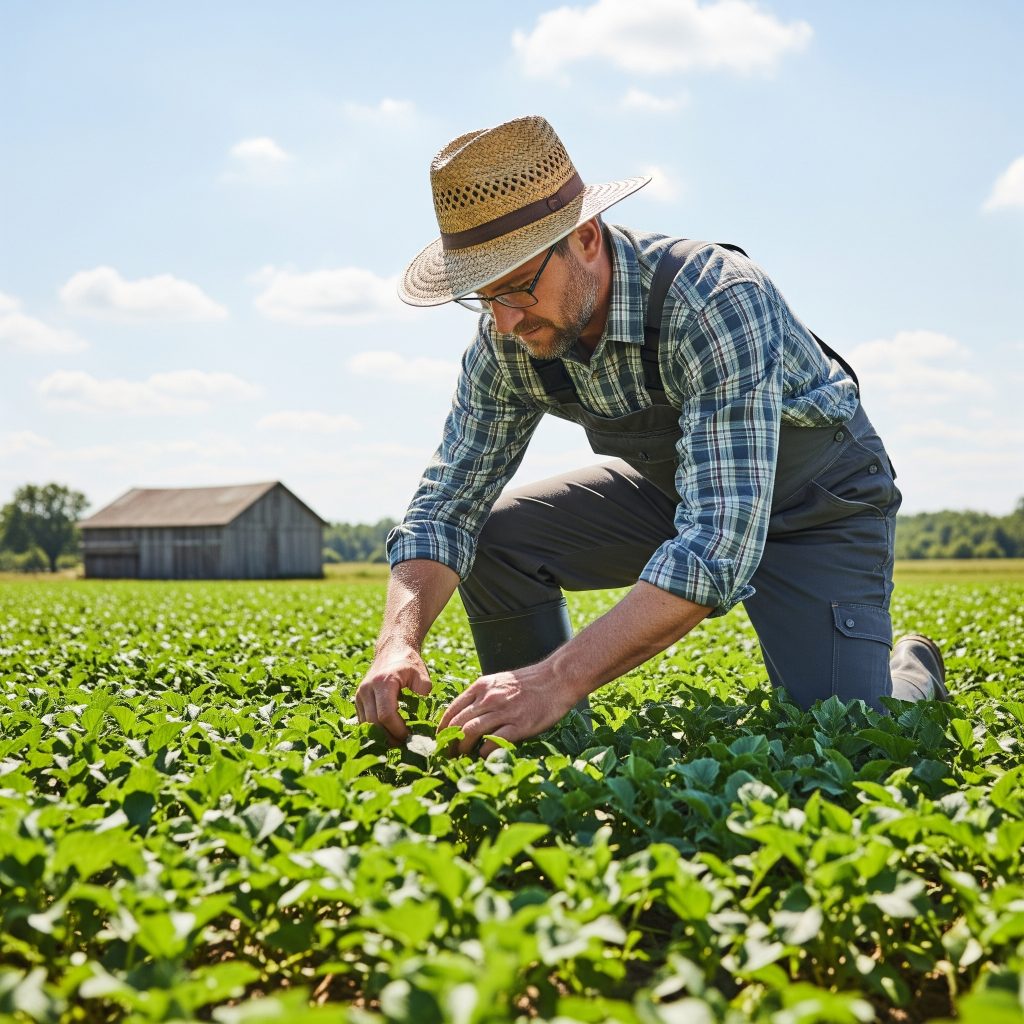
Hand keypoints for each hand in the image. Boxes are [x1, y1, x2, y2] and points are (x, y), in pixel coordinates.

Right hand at [355, 644, 431, 744]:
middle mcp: (367, 689)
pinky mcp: (358, 700)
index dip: (398, 730)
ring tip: (398, 740)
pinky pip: (364, 721)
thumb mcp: (421, 674)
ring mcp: (360, 694)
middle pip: (374, 723)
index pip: (386, 715)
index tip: (410, 735)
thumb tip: (422, 714)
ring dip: (382, 736)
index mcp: (383, 682)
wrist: (392, 650)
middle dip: (389, 737)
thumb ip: (424, 692)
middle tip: (405, 743)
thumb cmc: (408, 662)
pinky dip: (375, 730)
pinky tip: (389, 733)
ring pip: (366, 725)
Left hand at [438, 665, 580, 756]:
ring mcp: (504, 712)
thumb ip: (482, 696)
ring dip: (462, 748)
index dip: (442, 728)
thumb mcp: (499, 681)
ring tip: (461, 757)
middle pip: (458, 723)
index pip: (452, 709)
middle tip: (447, 754)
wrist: (556, 678)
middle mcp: (489, 698)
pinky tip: (483, 756)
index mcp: (482, 687)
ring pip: (470, 732)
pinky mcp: (519, 725)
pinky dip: (484, 752)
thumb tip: (467, 715)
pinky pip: (493, 742)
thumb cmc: (529, 682)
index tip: (440, 740)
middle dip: (449, 742)